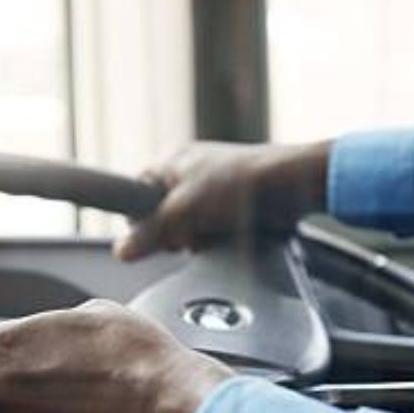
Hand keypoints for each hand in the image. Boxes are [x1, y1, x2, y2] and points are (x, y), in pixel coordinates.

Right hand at [113, 140, 331, 261]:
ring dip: (196, 238)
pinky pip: (210, 230)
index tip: (155, 233)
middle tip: (189, 234)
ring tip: (212, 233)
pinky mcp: (230, 207)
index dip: (142, 219)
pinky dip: (215, 238)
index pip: (135, 194)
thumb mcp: (184, 210)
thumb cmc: (239, 183)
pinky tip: (226, 238)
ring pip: (186, 228)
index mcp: (170, 161)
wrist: (292, 186)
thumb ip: (150, 232)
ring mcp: (209, 190)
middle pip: (161, 216)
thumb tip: (121, 251)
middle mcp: (188, 173)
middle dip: (174, 232)